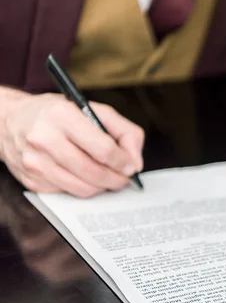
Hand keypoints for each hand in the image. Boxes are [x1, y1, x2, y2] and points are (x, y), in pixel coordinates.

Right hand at [0, 93, 144, 196]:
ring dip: (102, 187)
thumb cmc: (57, 114)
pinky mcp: (31, 179)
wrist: (11, 120)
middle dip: (116, 179)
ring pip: (82, 188)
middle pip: (93, 172)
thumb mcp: (92, 109)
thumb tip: (135, 162)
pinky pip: (67, 192)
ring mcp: (35, 162)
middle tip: (124, 178)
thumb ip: (123, 131)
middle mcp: (44, 138)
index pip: (103, 149)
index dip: (123, 162)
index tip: (131, 166)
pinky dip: (82, 187)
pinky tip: (84, 176)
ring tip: (108, 179)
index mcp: (62, 115)